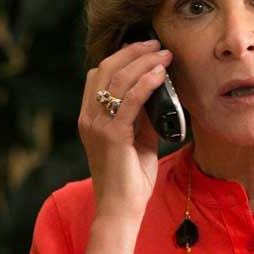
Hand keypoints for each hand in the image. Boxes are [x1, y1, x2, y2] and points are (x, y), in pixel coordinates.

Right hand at [78, 39, 172, 219]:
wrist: (121, 209)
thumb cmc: (130, 178)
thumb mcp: (139, 139)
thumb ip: (144, 116)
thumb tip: (161, 93)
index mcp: (90, 117)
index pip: (99, 75)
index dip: (121, 56)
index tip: (145, 48)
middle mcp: (88, 117)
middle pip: (106, 69)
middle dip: (133, 52)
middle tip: (157, 44)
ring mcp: (97, 125)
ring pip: (117, 79)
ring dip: (143, 62)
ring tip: (164, 55)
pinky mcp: (112, 135)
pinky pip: (130, 100)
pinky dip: (146, 82)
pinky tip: (160, 75)